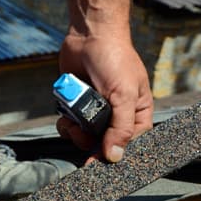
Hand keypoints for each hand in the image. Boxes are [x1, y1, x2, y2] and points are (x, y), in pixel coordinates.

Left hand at [57, 32, 153, 162]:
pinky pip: (69, 126)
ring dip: (74, 133)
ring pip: (83, 138)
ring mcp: (95, 112)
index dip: (115, 156)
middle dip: (89, 143)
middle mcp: (116, 116)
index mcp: (136, 115)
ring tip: (72, 121)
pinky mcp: (76, 106)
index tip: (99, 164)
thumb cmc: (115, 58)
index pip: (129, 145)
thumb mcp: (124, 94)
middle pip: (103, 145)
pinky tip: (65, 113)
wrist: (89, 35)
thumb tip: (115, 156)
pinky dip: (65, 123)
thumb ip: (121, 127)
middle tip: (81, 134)